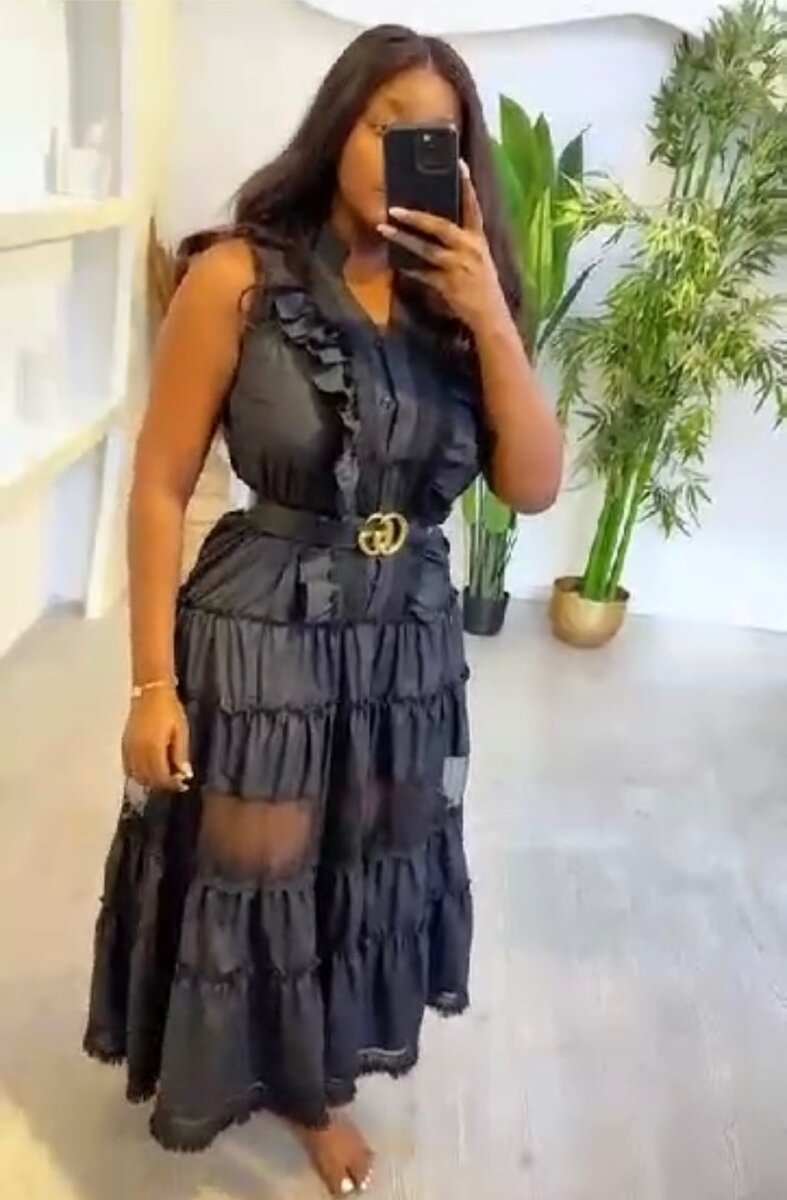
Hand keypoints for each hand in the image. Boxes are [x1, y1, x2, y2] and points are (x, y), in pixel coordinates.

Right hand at [122, 687, 192, 792]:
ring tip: (163, 776)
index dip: (171, 784)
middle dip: (161, 784)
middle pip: (147, 779)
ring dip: (149, 780)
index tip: (182, 785)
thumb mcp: (180, 731)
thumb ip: (180, 754)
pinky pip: (127, 767)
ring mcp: (128, 749)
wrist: (150, 692)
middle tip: (174, 782)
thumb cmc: (169, 709)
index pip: (160, 776)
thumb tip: (184, 774)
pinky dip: (137, 773)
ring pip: (136, 775)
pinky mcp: (124, 744)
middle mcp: (138, 752)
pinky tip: (147, 770)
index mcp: (153, 748)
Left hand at [378, 162, 507, 333]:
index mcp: (479, 239)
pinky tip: (394, 262)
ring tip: (384, 229)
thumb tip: (436, 226)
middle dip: (417, 216)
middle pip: (441, 226)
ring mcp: (458, 266)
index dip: (467, 185)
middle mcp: (470, 249)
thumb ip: (461, 242)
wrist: (490, 315)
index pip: (473, 207)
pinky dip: (409, 268)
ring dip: (404, 239)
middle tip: (395, 208)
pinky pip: (423, 273)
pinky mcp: (448, 284)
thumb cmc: (482, 285)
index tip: (458, 163)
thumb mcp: (478, 258)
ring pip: (427, 249)